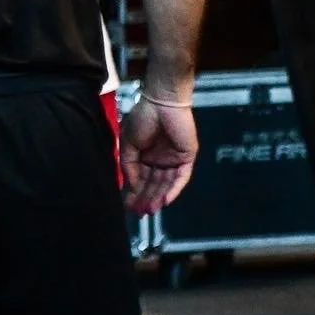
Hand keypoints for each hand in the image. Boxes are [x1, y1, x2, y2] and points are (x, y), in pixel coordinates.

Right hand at [120, 98, 197, 213]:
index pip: (141, 179)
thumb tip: (130, 185)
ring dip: (158, 198)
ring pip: (166, 183)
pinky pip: (181, 177)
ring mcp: (174, 158)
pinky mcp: (186, 156)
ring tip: (150, 210)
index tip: (128, 206)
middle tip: (139, 213)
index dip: (135, 193)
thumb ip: (129, 166)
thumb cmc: (144, 117)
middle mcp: (160, 159)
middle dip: (146, 199)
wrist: (162, 101)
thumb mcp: (127, 144)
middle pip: (153, 184)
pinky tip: (165, 201)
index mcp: (145, 155)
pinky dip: (174, 190)